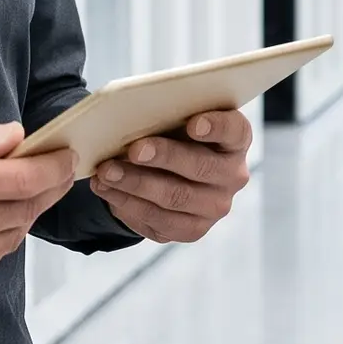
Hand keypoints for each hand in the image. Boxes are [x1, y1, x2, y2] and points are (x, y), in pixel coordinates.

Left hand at [92, 110, 251, 242]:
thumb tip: (132, 115)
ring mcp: (216, 206)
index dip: (216, 126)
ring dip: (135, 183)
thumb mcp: (176, 119)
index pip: (234, 130)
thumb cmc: (173, 135)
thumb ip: (167, 114)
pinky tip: (107, 190)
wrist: (170, 173)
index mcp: (236, 139)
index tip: (193, 124)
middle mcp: (233, 175)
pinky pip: (160, 220)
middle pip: (201, 167)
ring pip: (175, 197)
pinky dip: (128, 204)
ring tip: (106, 171)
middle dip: (163, 157)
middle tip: (133, 150)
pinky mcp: (194, 229)